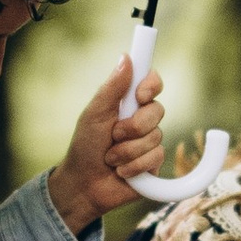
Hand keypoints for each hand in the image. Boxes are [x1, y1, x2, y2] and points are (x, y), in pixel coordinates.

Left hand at [45, 53, 166, 233]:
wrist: (83, 184)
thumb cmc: (85, 146)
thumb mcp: (94, 114)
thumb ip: (112, 88)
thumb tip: (126, 56)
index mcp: (128, 103)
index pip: (152, 83)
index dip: (151, 85)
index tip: (140, 95)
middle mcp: (143, 120)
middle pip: (157, 111)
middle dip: (132, 127)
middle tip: (113, 136)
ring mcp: (150, 142)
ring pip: (155, 138)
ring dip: (127, 151)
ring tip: (111, 158)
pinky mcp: (154, 164)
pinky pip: (156, 158)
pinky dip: (133, 166)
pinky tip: (122, 171)